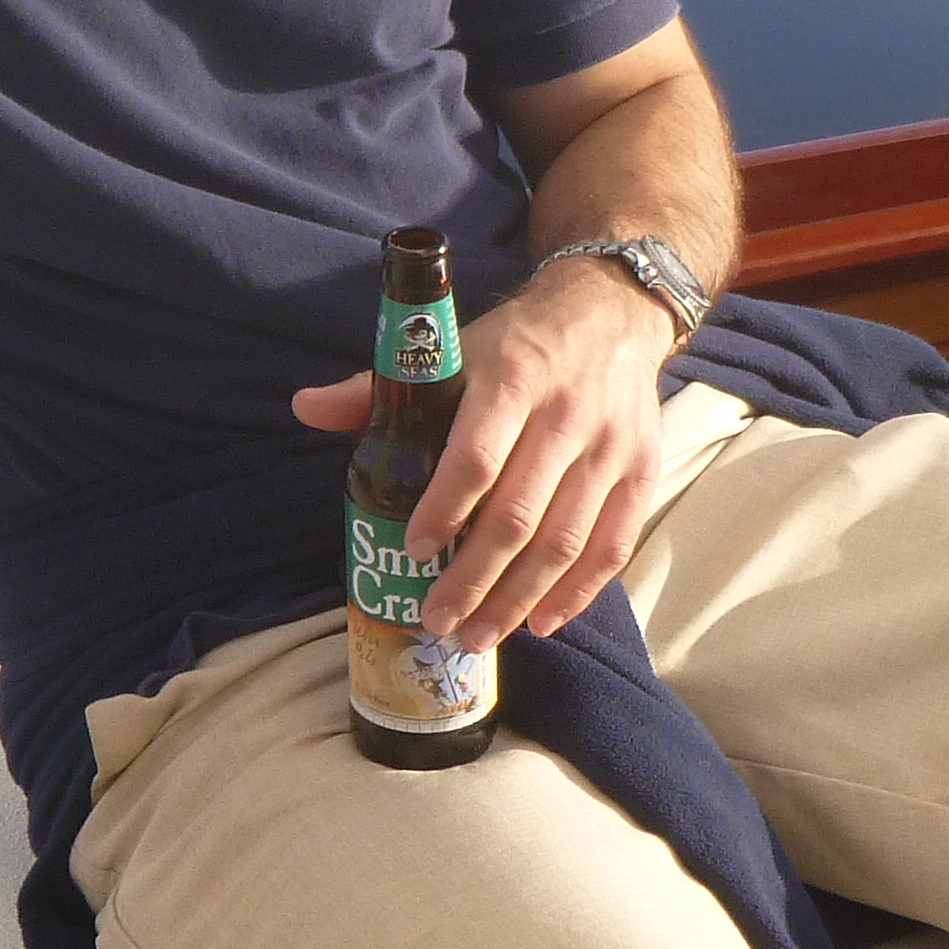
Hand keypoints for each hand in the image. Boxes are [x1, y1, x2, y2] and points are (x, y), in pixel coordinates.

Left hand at [293, 260, 672, 648]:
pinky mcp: (643, 473)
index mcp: (512, 379)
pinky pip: (612, 545)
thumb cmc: (518, 343)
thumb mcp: (453, 348)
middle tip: (437, 621)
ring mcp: (611, 449)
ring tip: (478, 637)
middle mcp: (567, 416)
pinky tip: (541, 622)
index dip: (443, 509)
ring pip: (565, 541)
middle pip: (518, 515)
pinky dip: (577, 592)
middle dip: (474, 579)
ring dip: (519, 599)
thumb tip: (306, 408)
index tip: (414, 551)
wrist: (611, 312)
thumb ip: (379, 386)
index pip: (476, 456)